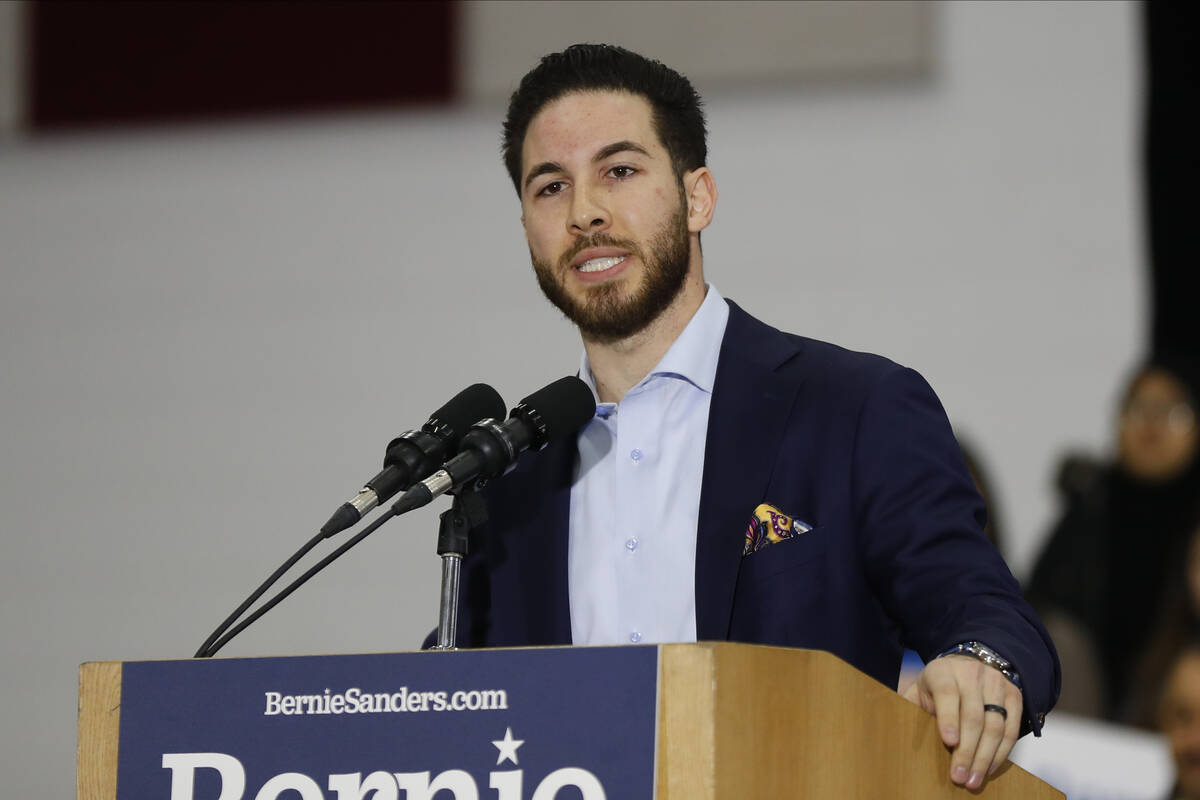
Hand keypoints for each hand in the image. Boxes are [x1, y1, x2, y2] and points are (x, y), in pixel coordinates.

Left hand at [902, 654, 1022, 789]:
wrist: (966, 666)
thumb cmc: (936, 685)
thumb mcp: (919, 689)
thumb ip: (908, 704)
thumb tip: (891, 727)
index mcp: (943, 671)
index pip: (947, 694)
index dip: (948, 718)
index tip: (949, 742)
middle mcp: (972, 674)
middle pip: (974, 716)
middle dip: (967, 750)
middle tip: (959, 776)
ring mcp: (996, 683)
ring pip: (995, 725)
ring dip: (985, 757)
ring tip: (974, 779)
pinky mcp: (1014, 695)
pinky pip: (1012, 728)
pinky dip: (1001, 751)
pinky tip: (989, 768)